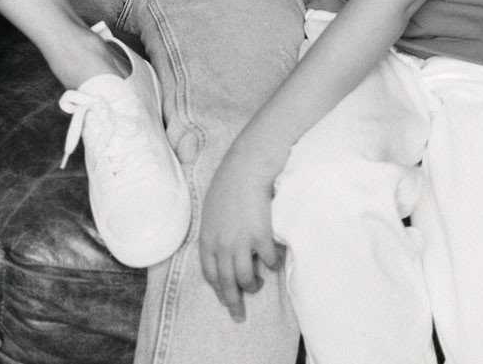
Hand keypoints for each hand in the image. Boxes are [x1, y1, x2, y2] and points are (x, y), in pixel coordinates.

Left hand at [199, 148, 282, 321]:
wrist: (246, 167)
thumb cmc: (229, 184)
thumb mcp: (212, 209)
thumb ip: (214, 232)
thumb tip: (221, 249)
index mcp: (208, 238)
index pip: (209, 274)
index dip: (217, 288)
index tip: (223, 297)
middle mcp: (222, 245)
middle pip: (226, 283)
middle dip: (233, 302)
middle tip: (238, 316)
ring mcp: (241, 242)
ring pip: (247, 278)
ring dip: (253, 286)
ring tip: (258, 285)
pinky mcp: (261, 237)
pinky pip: (269, 261)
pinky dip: (273, 264)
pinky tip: (275, 261)